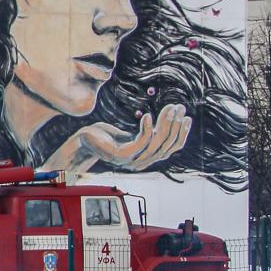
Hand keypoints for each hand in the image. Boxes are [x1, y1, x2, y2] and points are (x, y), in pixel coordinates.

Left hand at [68, 104, 191, 175]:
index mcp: (148, 158)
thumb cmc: (107, 136)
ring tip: (169, 108)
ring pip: (156, 142)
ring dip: (165, 124)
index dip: (181, 133)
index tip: (187, 117)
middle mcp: (143, 162)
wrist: (84, 140)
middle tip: (179, 108)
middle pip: (166, 145)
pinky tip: (148, 115)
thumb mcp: (130, 134)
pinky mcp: (121, 155)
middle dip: (175, 125)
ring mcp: (132, 161)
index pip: (171, 148)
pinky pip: (140, 142)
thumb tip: (165, 121)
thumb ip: (147, 134)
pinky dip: (147, 128)